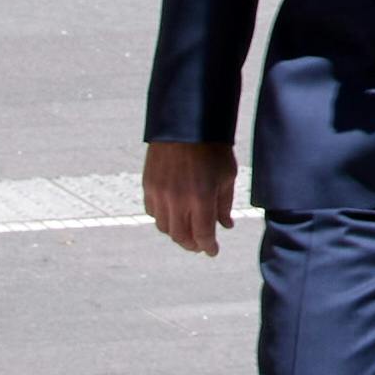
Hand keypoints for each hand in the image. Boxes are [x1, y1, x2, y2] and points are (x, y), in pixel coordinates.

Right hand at [142, 141, 233, 256]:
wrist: (186, 122)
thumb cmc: (213, 147)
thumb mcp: (227, 175)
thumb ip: (225, 204)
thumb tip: (226, 226)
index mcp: (201, 198)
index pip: (203, 235)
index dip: (208, 247)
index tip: (213, 251)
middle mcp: (177, 200)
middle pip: (181, 237)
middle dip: (192, 245)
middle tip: (200, 245)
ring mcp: (160, 194)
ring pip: (164, 227)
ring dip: (177, 234)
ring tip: (187, 232)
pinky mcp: (148, 186)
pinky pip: (152, 212)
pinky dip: (163, 219)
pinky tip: (173, 216)